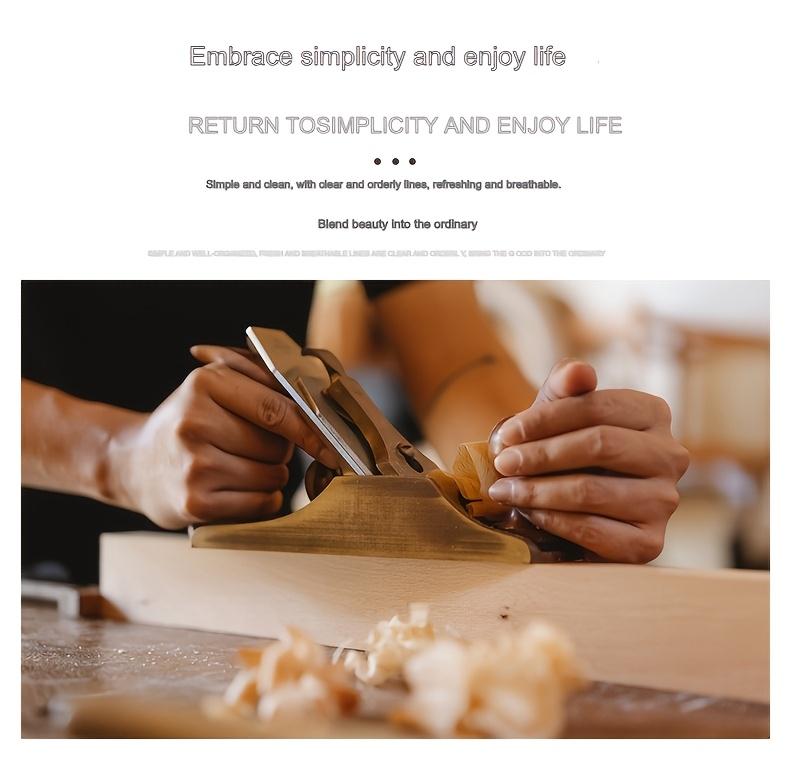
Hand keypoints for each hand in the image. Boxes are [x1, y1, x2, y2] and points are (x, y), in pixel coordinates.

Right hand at [110, 345, 338, 529]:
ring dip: (270, 476)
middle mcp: (195, 422)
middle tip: (251, 447)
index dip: (311, 428)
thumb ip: (260, 377)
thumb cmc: (187, 422)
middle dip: (280, 450)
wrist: (133, 464)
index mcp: (205, 384)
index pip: (276, 408)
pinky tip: (235, 489)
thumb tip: (315, 391)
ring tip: (238, 467)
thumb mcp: (212, 385)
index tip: (331, 442)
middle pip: (277, 445)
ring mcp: (194, 465)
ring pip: (273, 476)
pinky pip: (261, 503)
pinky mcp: (195, 502)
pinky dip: (261, 500)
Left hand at [487, 359, 688, 562]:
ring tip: (504, 490)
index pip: (598, 407)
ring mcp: (664, 501)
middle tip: (502, 463)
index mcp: (653, 414)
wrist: (566, 502)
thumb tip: (578, 371)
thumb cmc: (562, 449)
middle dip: (541, 454)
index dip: (546, 419)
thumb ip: (564, 386)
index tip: (506, 433)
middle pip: (599, 444)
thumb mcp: (557, 413)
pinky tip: (529, 513)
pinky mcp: (649, 543)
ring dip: (538, 491)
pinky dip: (553, 520)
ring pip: (591, 490)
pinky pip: (593, 529)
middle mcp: (670, 456)